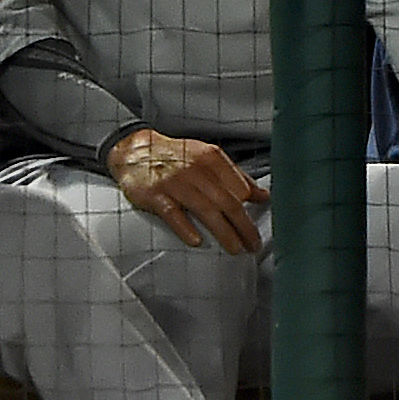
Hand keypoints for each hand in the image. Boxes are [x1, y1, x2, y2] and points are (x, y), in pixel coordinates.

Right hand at [107, 127, 267, 253]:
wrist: (135, 150)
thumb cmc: (176, 157)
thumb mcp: (208, 159)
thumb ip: (235, 177)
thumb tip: (263, 196)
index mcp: (211, 158)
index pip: (239, 187)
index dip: (250, 209)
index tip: (256, 228)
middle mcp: (195, 169)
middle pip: (227, 202)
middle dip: (244, 227)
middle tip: (253, 245)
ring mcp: (174, 182)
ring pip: (205, 210)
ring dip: (224, 232)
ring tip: (235, 249)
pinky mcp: (154, 195)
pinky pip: (173, 213)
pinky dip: (185, 228)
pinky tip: (196, 242)